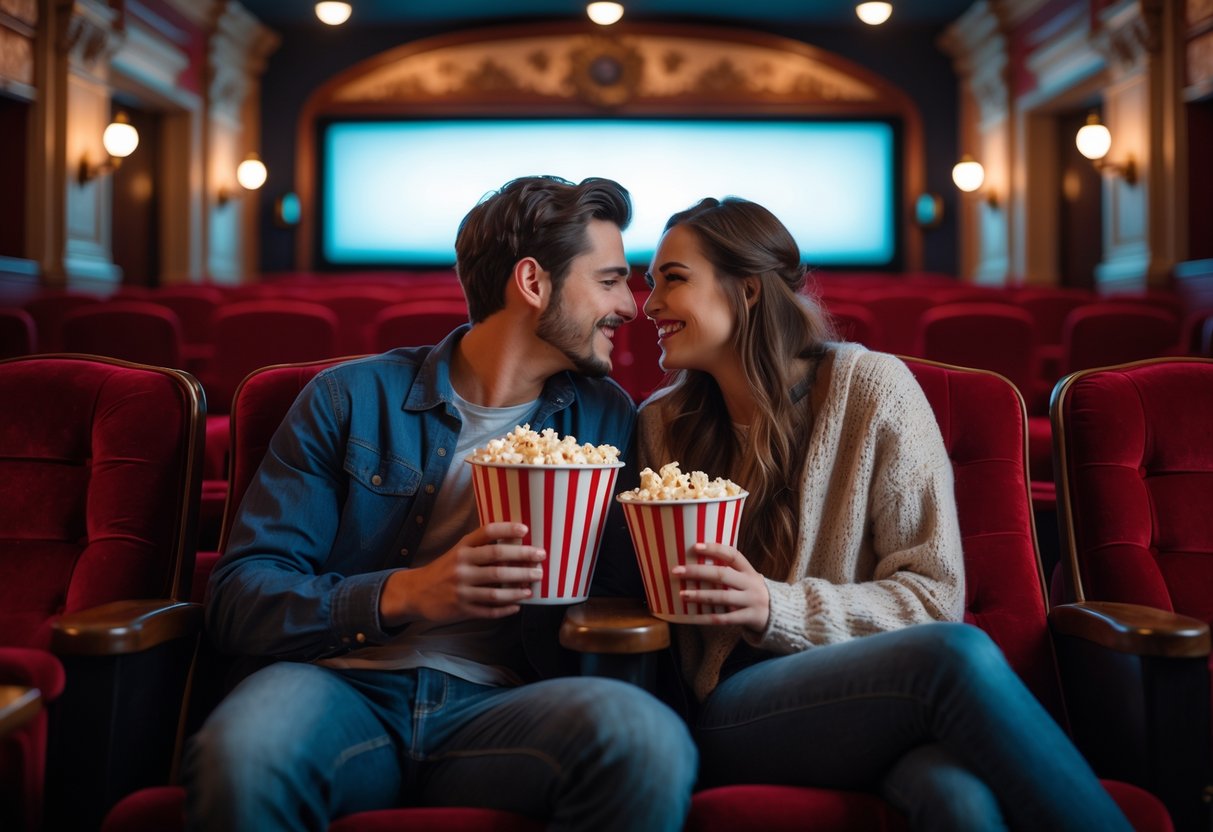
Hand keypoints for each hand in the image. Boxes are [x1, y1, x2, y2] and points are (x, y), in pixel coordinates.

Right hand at [379, 522, 544, 626]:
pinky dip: (505, 609)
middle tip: (540, 561)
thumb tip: (517, 541)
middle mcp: (461, 566)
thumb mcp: (458, 552)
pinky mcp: (461, 609)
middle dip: (523, 561)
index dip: (507, 529)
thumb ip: (481, 547)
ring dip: (518, 589)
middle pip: (498, 561)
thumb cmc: (445, 569)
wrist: (417, 592)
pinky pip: (488, 611)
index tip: (526, 529)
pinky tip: (517, 606)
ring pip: (496, 591)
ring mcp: (461, 589)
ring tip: (532, 586)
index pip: (486, 533)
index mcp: (462, 549)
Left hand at [673, 543, 769, 632]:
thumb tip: (695, 564)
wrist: (780, 615)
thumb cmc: (753, 593)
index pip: (732, 554)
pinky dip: (706, 618)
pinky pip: (724, 618)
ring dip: (700, 595)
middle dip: (698, 572)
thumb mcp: (748, 579)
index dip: (715, 549)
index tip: (695, 546)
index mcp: (749, 571)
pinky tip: (692, 617)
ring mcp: (752, 601)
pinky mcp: (749, 618)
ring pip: (722, 596)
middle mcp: (751, 583)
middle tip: (677, 571)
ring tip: (682, 594)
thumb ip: (730, 573)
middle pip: (722, 574)